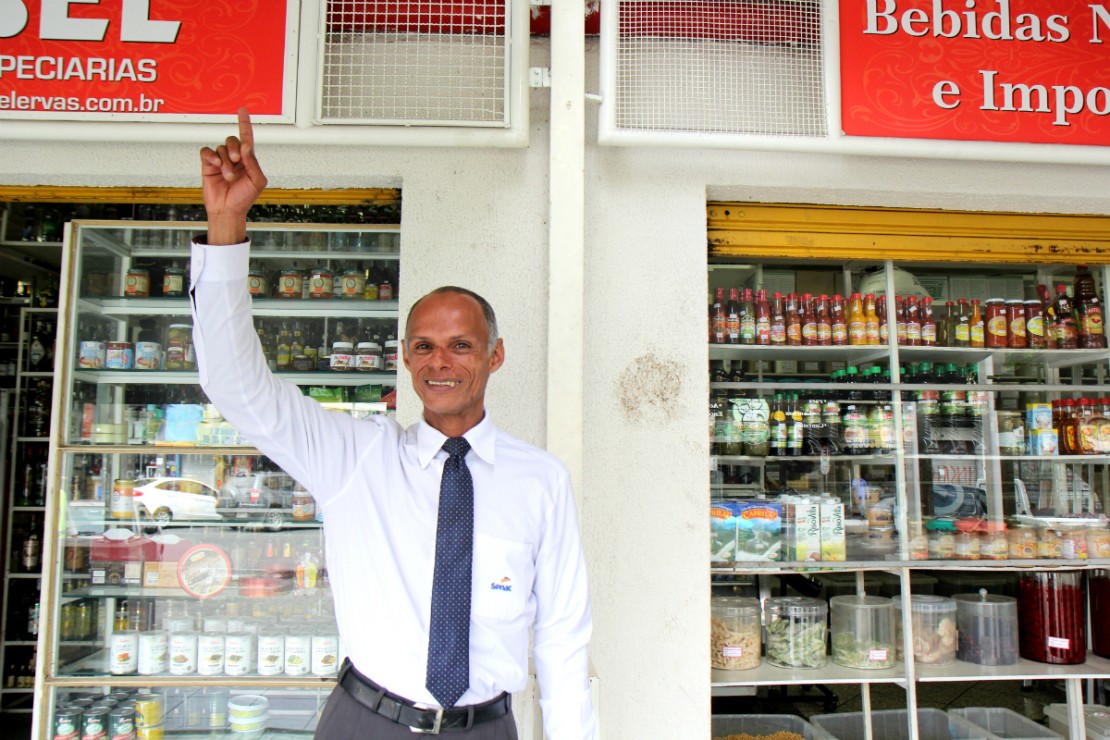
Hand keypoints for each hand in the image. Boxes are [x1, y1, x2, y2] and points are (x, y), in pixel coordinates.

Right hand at [199, 107, 267, 244]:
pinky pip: (206, 152)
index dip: (244, 123)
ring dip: (225, 161)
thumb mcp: (257, 182)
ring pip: (220, 148)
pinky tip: (215, 165)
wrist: (228, 210)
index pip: (247, 137)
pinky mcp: (208, 165)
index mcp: (248, 160)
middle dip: (234, 149)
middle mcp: (234, 158)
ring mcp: (220, 160)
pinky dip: (211, 156)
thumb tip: (247, 146)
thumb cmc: (244, 198)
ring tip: (228, 176)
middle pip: (232, 140)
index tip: (243, 109)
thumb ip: (253, 163)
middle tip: (236, 161)